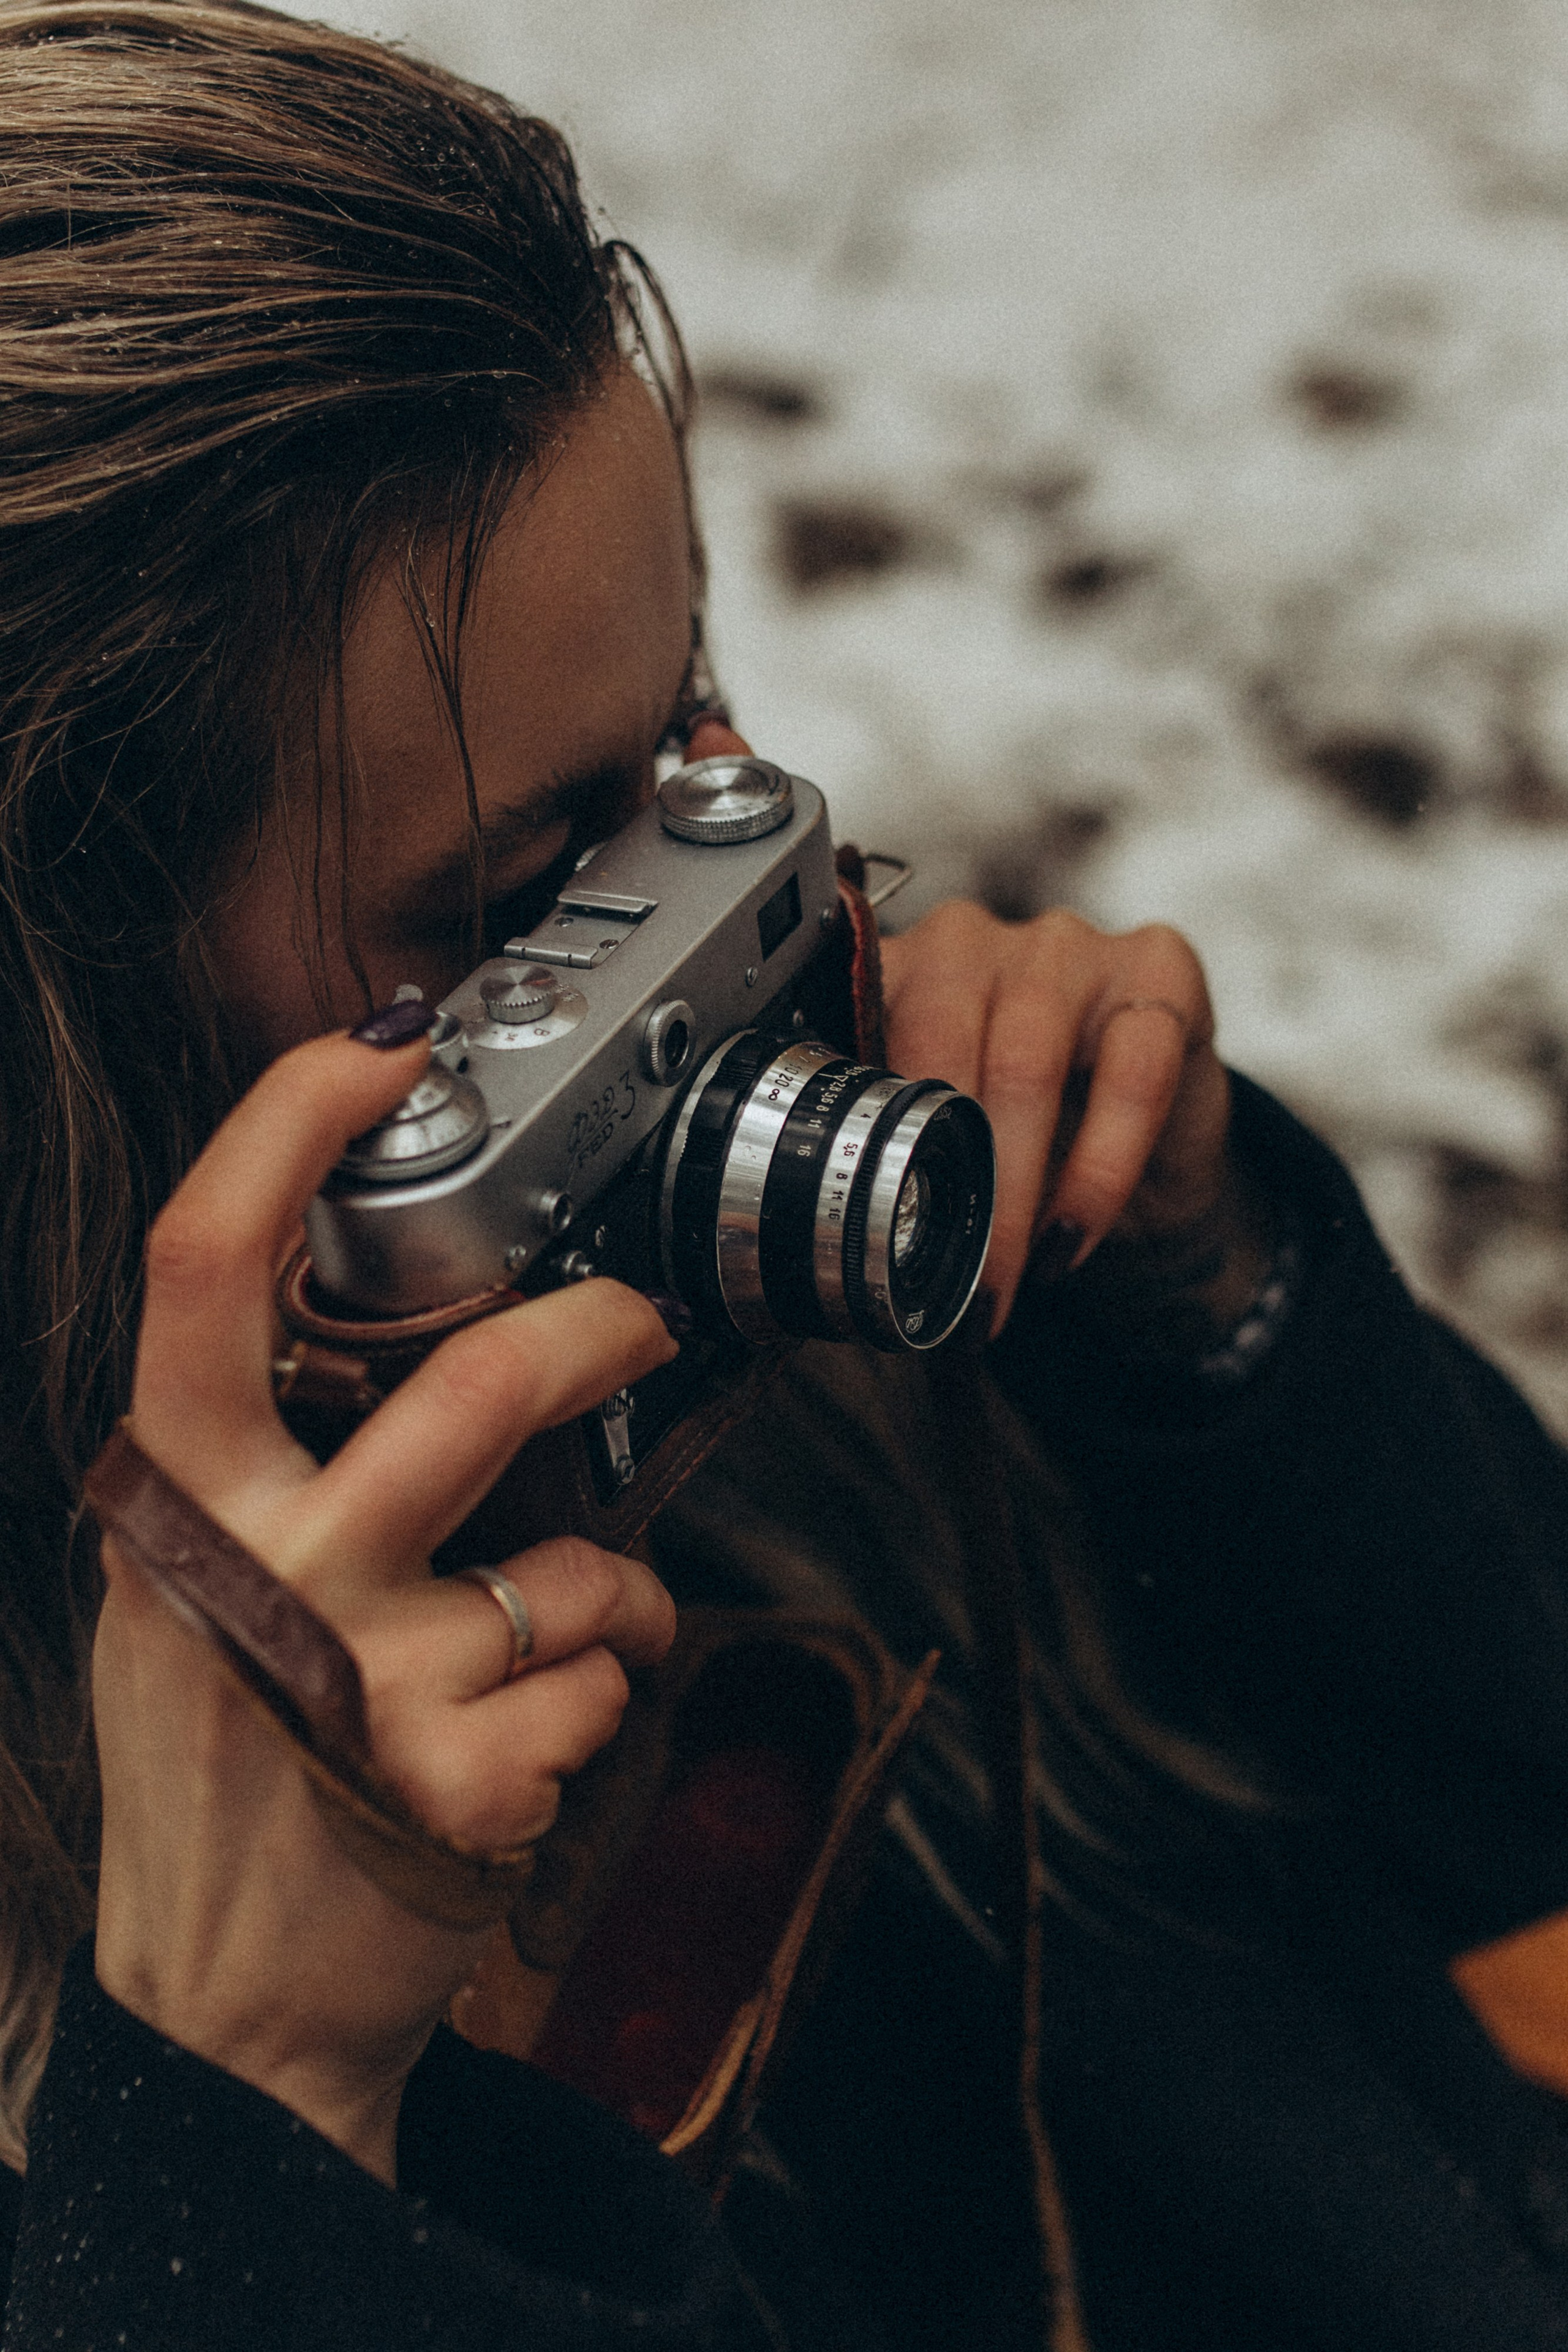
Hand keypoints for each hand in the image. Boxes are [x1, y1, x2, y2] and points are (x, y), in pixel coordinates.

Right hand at [92, 1029, 677, 2184]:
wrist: (225, 2003)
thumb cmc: (228, 1763)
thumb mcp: (190, 1590)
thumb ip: (263, 1463)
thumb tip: (395, 1326)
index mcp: (175, 1498)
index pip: (203, 1272)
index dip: (288, 1131)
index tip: (378, 1046)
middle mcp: (254, 1573)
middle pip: (464, 1393)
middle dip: (595, 1341)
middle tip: (642, 1324)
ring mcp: (355, 1682)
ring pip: (575, 1559)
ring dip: (617, 1580)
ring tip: (592, 1613)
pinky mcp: (449, 1784)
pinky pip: (598, 1685)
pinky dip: (591, 1704)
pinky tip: (523, 1749)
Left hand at [682, 717, 1238, 1336]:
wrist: (1153, 1130)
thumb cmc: (1031, 1134)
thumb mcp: (941, 1140)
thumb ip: (885, 1155)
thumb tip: (826, 1244)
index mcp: (898, 972)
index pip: (859, 1031)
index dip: (863, 1139)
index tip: (861, 1235)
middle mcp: (974, 942)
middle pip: (941, 1047)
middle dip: (944, 1182)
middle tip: (946, 1280)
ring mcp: (1067, 946)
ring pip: (1028, 1060)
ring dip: (1014, 1188)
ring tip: (1009, 1276)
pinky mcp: (1159, 971)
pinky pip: (1132, 1073)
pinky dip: (1100, 1169)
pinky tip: (1075, 1233)